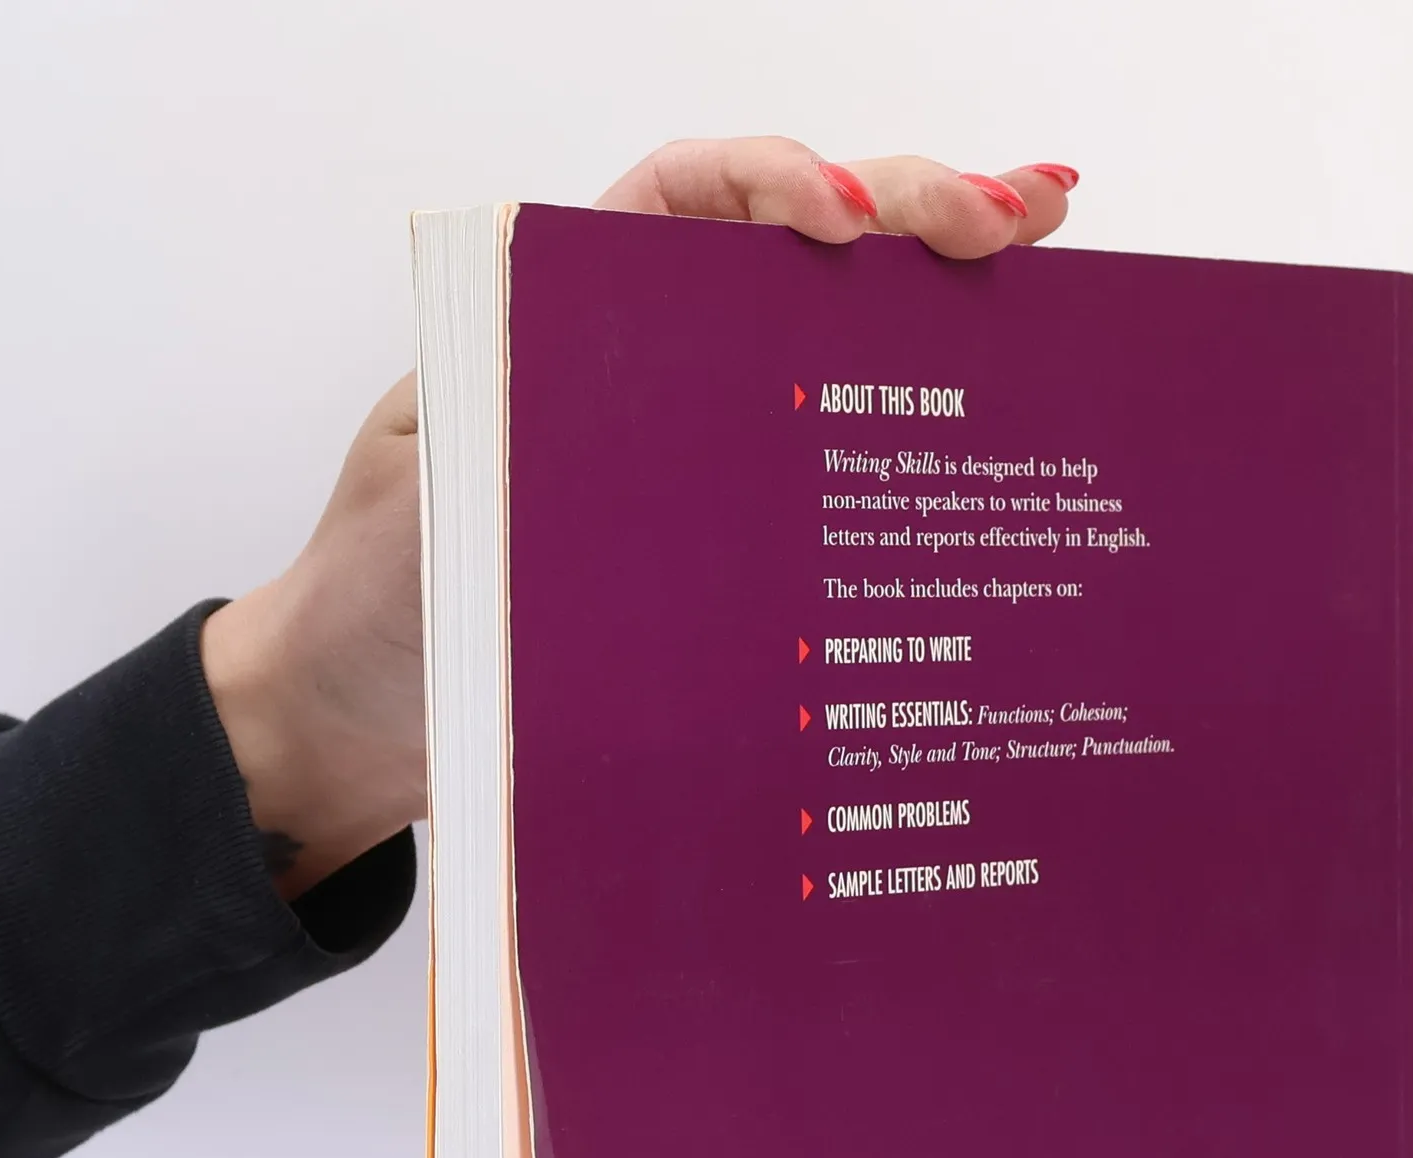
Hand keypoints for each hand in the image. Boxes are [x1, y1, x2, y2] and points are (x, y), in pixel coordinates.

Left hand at [203, 138, 1078, 899]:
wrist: (368, 722)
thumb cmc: (378, 602)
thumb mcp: (433, 493)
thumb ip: (513, 425)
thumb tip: (640, 393)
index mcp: (567, 314)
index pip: (688, 197)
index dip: (775, 181)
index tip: (846, 219)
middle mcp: (655, 364)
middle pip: (797, 250)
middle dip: (907, 211)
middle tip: (1003, 225)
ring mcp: (711, 448)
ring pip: (843, 344)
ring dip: (946, 294)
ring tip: (1044, 256)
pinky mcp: (742, 537)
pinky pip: (845, 467)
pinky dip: (927, 432)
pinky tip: (1011, 402)